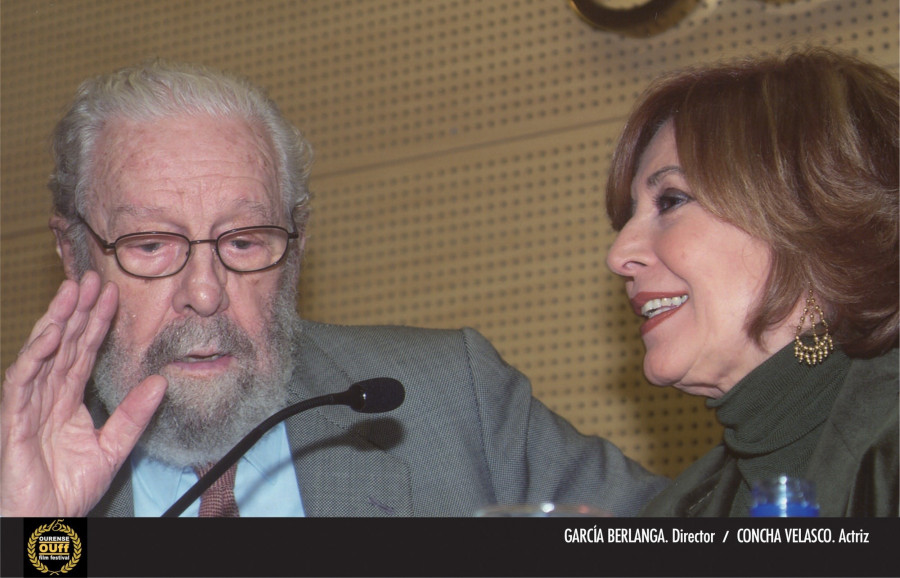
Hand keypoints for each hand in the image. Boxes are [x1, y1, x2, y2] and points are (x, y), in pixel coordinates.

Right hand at [0, 271, 166, 516]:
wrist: (44, 524)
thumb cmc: (68, 489)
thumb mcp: (112, 448)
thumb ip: (134, 416)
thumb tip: (160, 382)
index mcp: (67, 401)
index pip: (84, 352)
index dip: (97, 323)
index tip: (113, 294)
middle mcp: (46, 397)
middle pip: (63, 344)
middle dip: (77, 310)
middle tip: (92, 277)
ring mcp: (27, 406)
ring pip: (42, 354)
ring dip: (57, 321)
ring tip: (72, 291)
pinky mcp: (14, 421)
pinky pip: (22, 383)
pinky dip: (36, 357)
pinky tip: (51, 333)